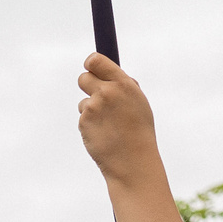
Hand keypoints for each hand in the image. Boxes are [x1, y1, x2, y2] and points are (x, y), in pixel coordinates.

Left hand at [77, 53, 159, 185]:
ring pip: (84, 101)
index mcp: (123, 83)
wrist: (132, 161)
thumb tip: (109, 73)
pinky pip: (83, 118)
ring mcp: (93, 107)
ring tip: (108, 124)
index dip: (91, 63)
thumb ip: (124, 86)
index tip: (91, 67)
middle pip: (83, 77)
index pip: (95, 60)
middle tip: (98, 96)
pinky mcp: (84, 122)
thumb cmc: (139, 131)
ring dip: (91, 109)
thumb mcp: (138, 102)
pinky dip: (90, 125)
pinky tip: (103, 134)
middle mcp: (106, 92)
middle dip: (88, 85)